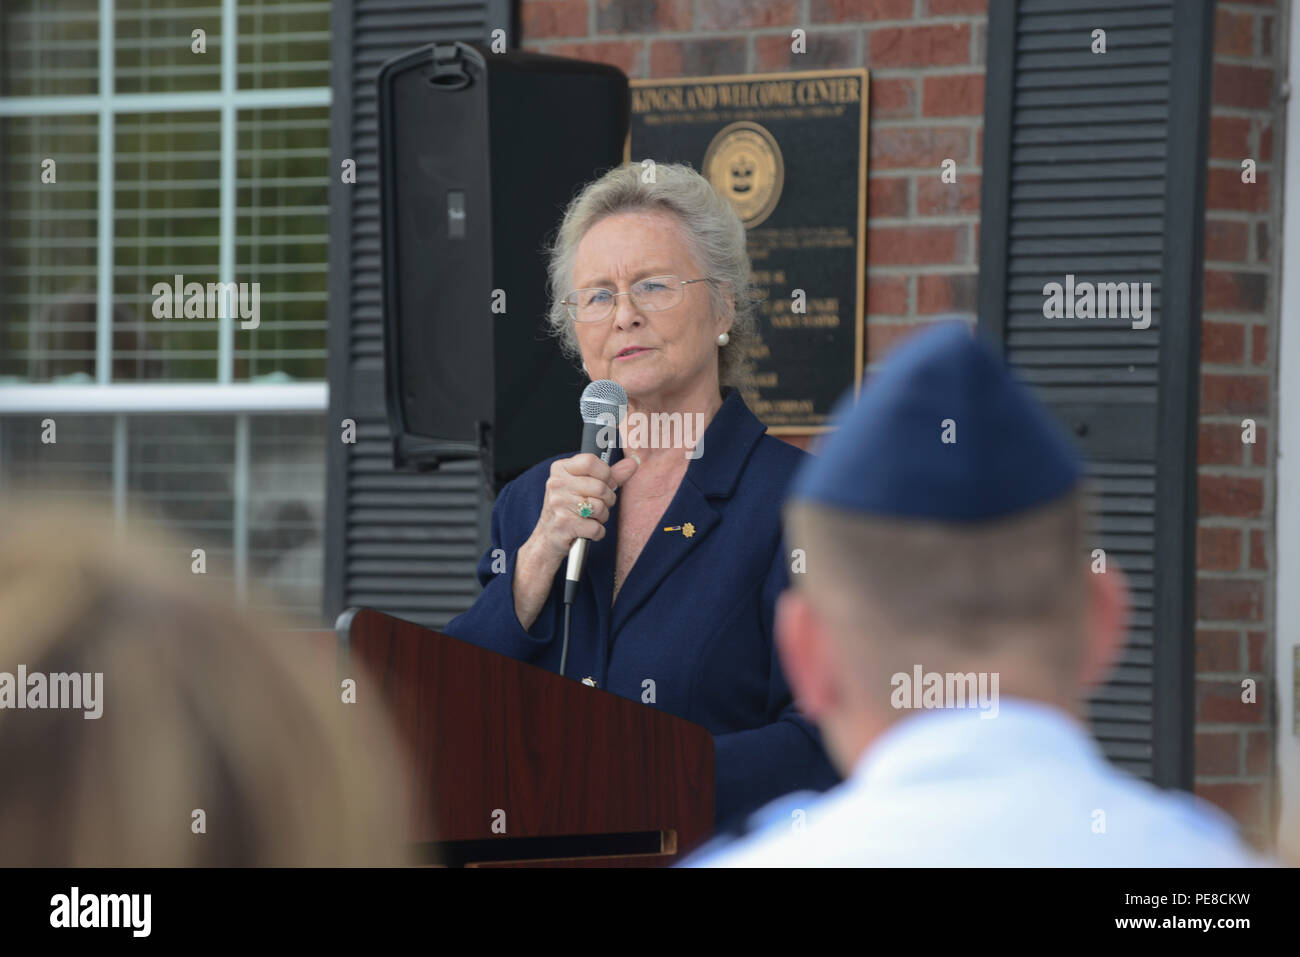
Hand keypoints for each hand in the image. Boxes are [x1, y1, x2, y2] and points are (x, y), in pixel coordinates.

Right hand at [511, 452, 638, 630]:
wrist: (547, 539)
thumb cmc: (569, 509)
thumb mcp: (586, 486)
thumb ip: (611, 474)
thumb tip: (633, 463)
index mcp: (560, 469)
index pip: (591, 461)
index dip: (605, 474)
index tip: (603, 482)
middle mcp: (556, 484)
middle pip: (600, 487)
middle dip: (607, 500)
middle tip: (597, 506)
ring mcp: (558, 504)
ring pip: (600, 507)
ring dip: (602, 517)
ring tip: (591, 518)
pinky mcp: (563, 525)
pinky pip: (596, 528)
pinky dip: (597, 533)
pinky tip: (587, 531)